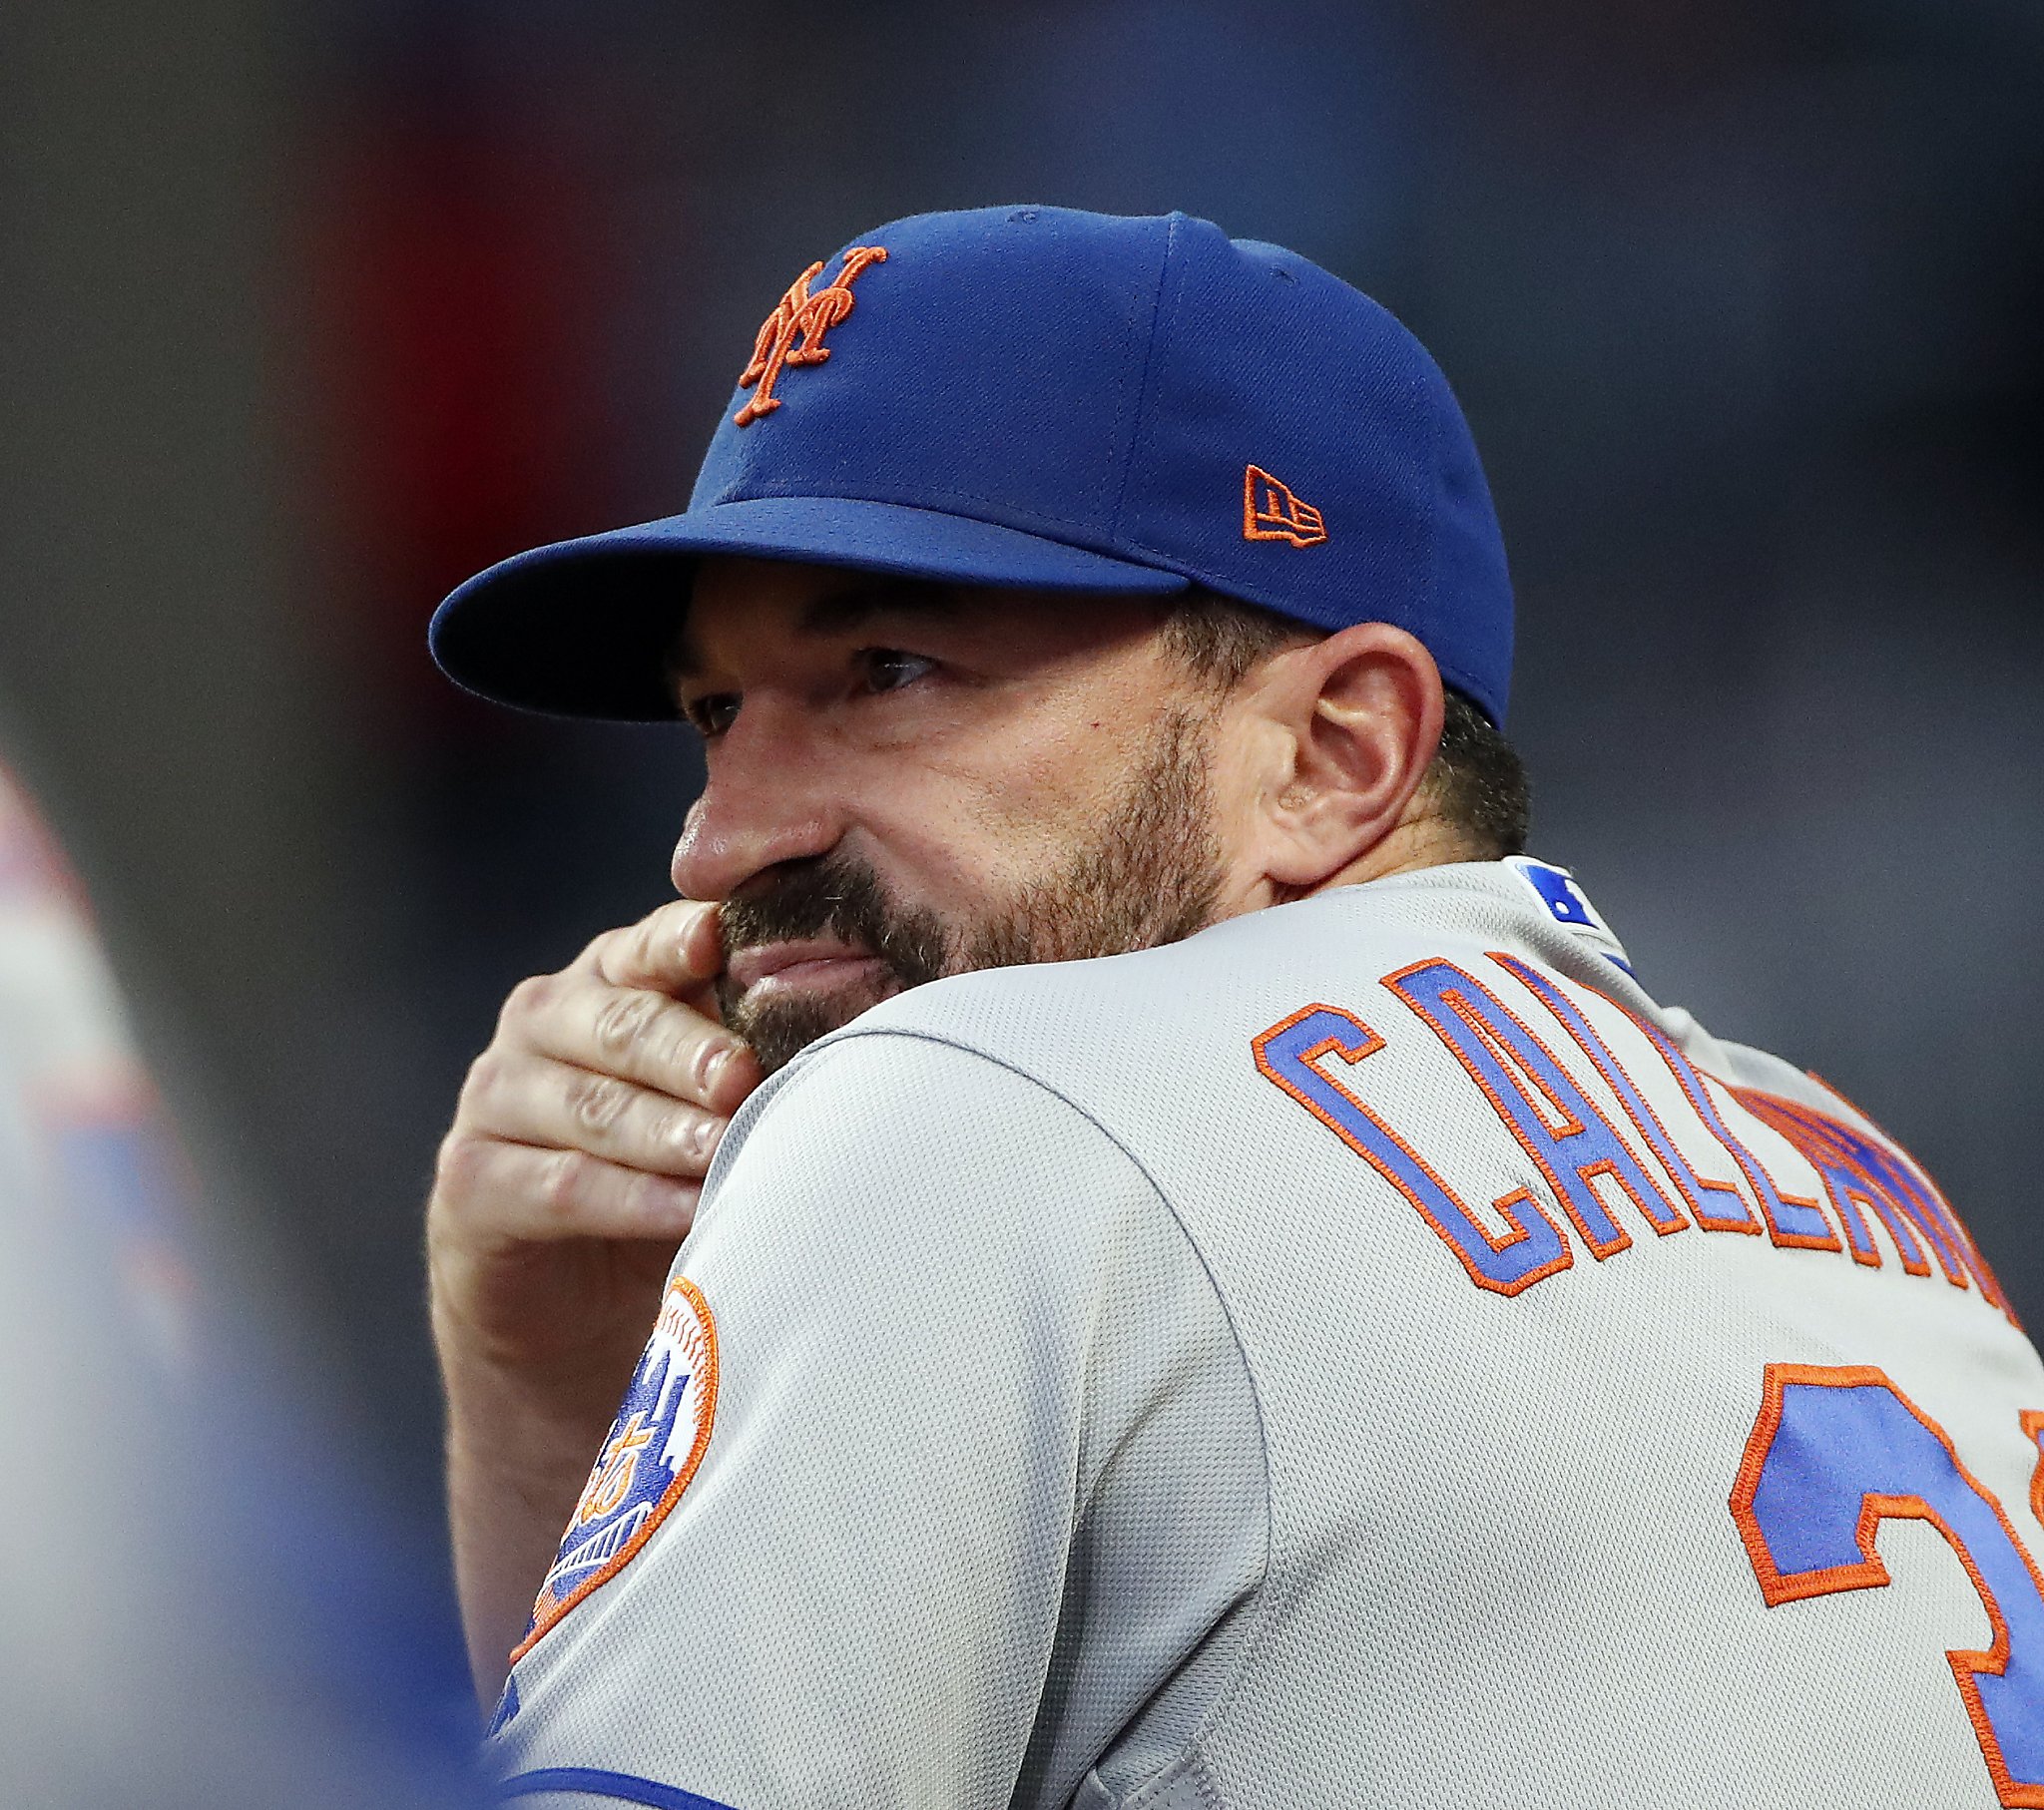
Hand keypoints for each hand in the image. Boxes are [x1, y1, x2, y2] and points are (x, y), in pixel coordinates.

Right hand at [426, 899, 762, 1688]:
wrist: (575, 1302)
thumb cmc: (675, 1172)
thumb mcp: (717, 1101)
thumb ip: (761, 1050)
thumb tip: (876, 1021)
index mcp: (610, 976)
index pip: (650, 943)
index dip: (685, 941)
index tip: (727, 948)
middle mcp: (544, 1022)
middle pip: (620, 1023)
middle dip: (689, 1049)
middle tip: (747, 1074)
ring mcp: (496, 1098)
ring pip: (590, 1106)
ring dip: (665, 1130)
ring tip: (728, 1149)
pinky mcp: (472, 1183)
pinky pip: (558, 1186)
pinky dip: (629, 1199)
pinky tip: (688, 1210)